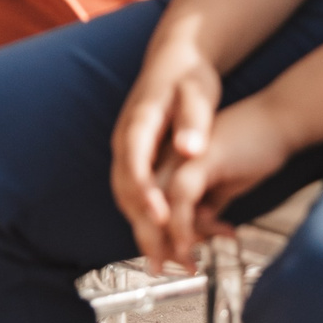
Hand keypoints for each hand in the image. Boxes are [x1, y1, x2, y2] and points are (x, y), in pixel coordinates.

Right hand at [110, 35, 222, 270]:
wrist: (174, 60)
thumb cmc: (188, 76)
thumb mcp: (198, 93)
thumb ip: (194, 120)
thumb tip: (189, 148)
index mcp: (139, 124)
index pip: (135, 163)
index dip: (145, 192)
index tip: (161, 217)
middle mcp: (126, 141)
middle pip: (125, 190)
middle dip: (141, 227)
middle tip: (162, 259)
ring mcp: (127, 151)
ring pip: (126, 198)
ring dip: (142, 230)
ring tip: (164, 262)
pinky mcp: (134, 160)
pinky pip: (134, 196)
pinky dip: (146, 220)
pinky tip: (166, 240)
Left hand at [157, 95, 297, 269]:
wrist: (281, 121)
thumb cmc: (254, 148)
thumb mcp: (225, 185)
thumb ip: (209, 205)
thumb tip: (200, 231)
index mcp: (168, 160)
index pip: (147, 203)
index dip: (152, 234)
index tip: (168, 259)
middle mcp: (166, 156)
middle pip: (142, 204)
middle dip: (152, 242)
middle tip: (165, 269)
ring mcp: (181, 154)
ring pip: (155, 202)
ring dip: (166, 239)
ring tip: (184, 263)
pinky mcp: (200, 157)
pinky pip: (180, 195)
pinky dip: (181, 223)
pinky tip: (191, 243)